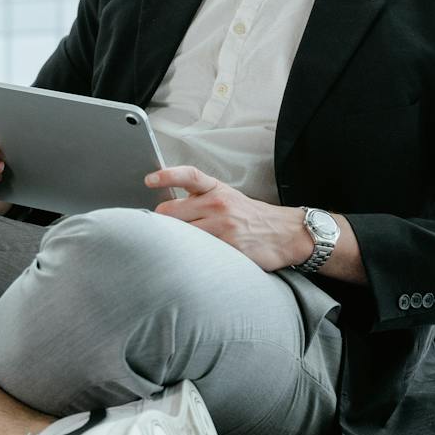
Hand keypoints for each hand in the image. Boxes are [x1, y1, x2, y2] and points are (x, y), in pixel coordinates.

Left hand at [145, 166, 308, 270]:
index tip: (149, 179)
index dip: (167, 175)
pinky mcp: (228, 248)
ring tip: (176, 248)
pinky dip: (190, 257)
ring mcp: (223, 226)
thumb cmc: (250, 217)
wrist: (284, 233)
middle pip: (171, 212)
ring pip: (181, 235)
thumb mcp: (227, 197)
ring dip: (174, 243)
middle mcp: (218, 204)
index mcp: (216, 189)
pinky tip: (195, 259)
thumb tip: (166, 210)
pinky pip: (197, 253)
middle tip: (161, 231)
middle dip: (162, 224)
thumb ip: (200, 200)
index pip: (189, 176)